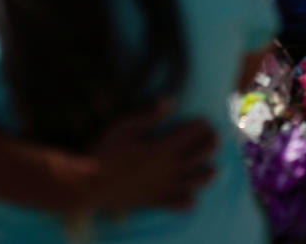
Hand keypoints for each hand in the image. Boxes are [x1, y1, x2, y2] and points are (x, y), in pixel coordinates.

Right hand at [88, 101, 215, 213]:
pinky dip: (187, 201)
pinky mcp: (154, 201)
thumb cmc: (105, 151)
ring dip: (206, 175)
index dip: (200, 126)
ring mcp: (163, 187)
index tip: (205, 120)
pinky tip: (192, 198)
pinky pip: (177, 204)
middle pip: (198, 157)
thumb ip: (149, 116)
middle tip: (216, 139)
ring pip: (194, 182)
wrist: (90, 184)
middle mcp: (168, 169)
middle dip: (210, 146)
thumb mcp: (125, 127)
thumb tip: (170, 101)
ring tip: (214, 170)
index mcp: (162, 148)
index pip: (190, 135)